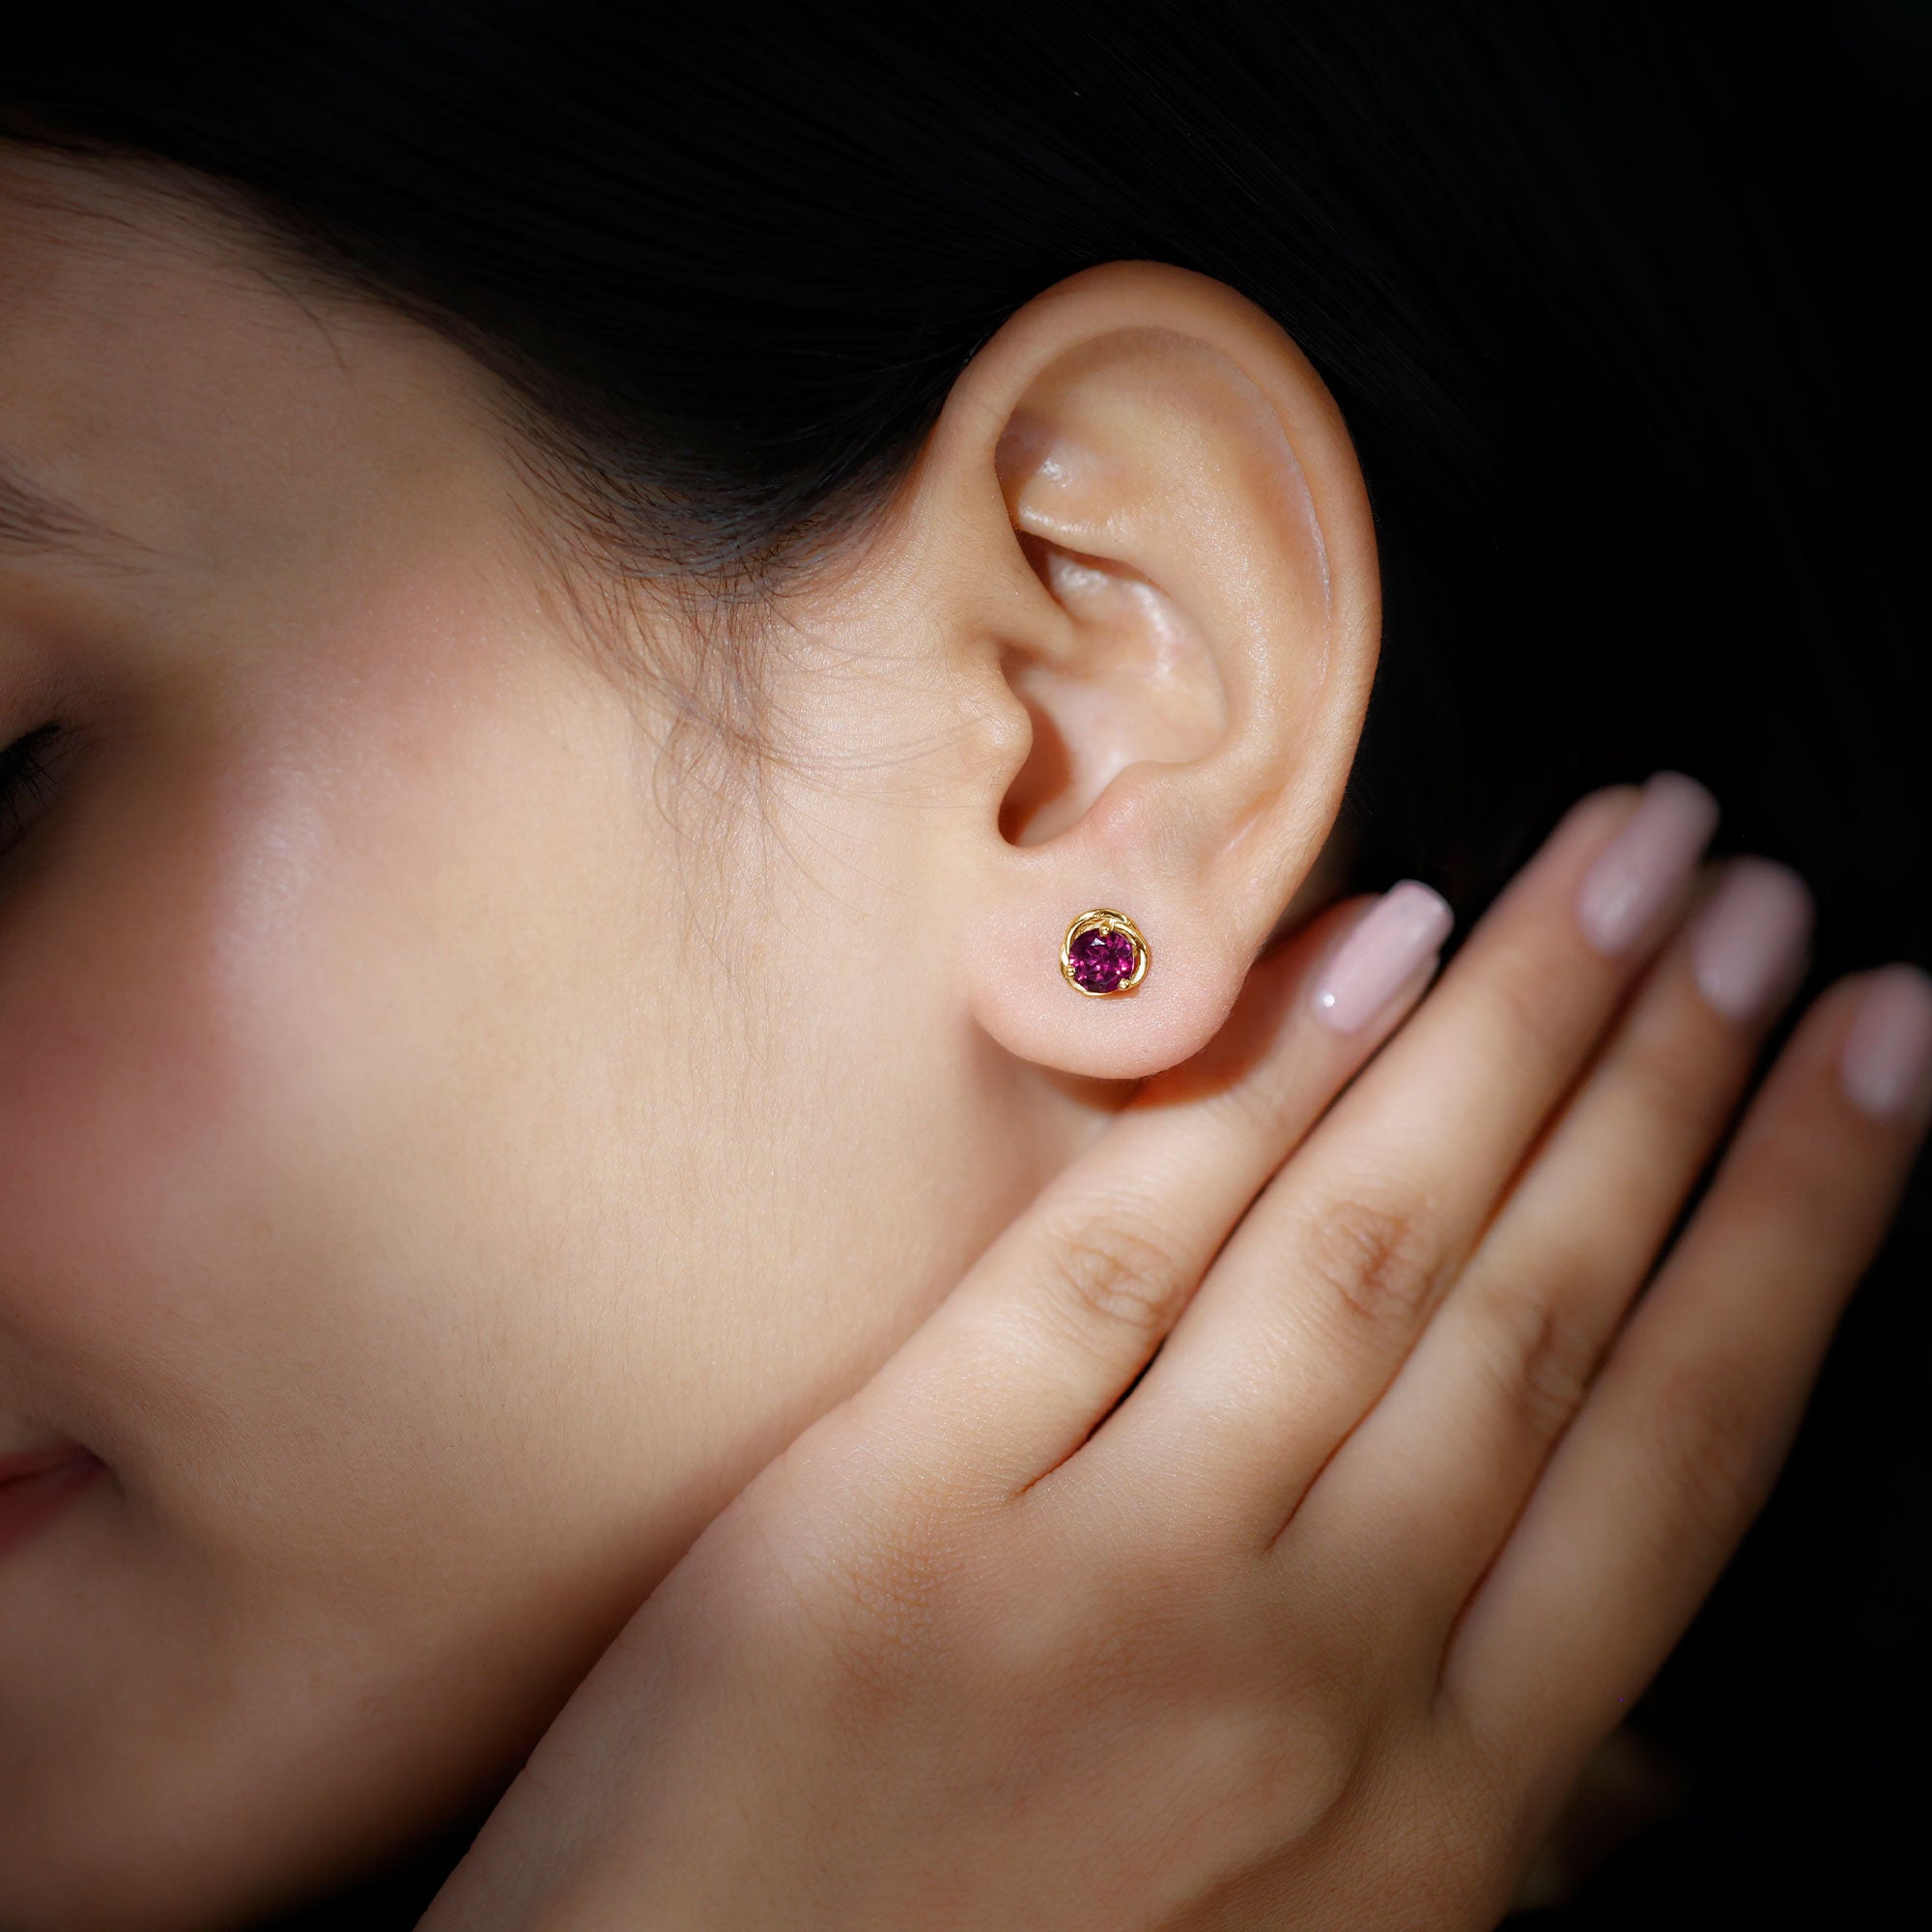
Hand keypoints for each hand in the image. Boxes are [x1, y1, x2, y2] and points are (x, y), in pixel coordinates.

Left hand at [419, 776, 1929, 1930]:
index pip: (1676, 1446)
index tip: (1872, 1055)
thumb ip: (1452, 1782)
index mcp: (1436, 1800)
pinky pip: (1124, 1255)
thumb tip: (1600, 1647)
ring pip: (1374, 1243)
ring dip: (1523, 1029)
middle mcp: (1308, 1666)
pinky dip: (1263, 1089)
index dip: (1794, 1225)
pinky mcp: (898, 1504)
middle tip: (1766, 895)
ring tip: (1630, 865)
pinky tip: (1371, 945)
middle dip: (1679, 1075)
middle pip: (1547, 1303)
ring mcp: (1105, 1570)